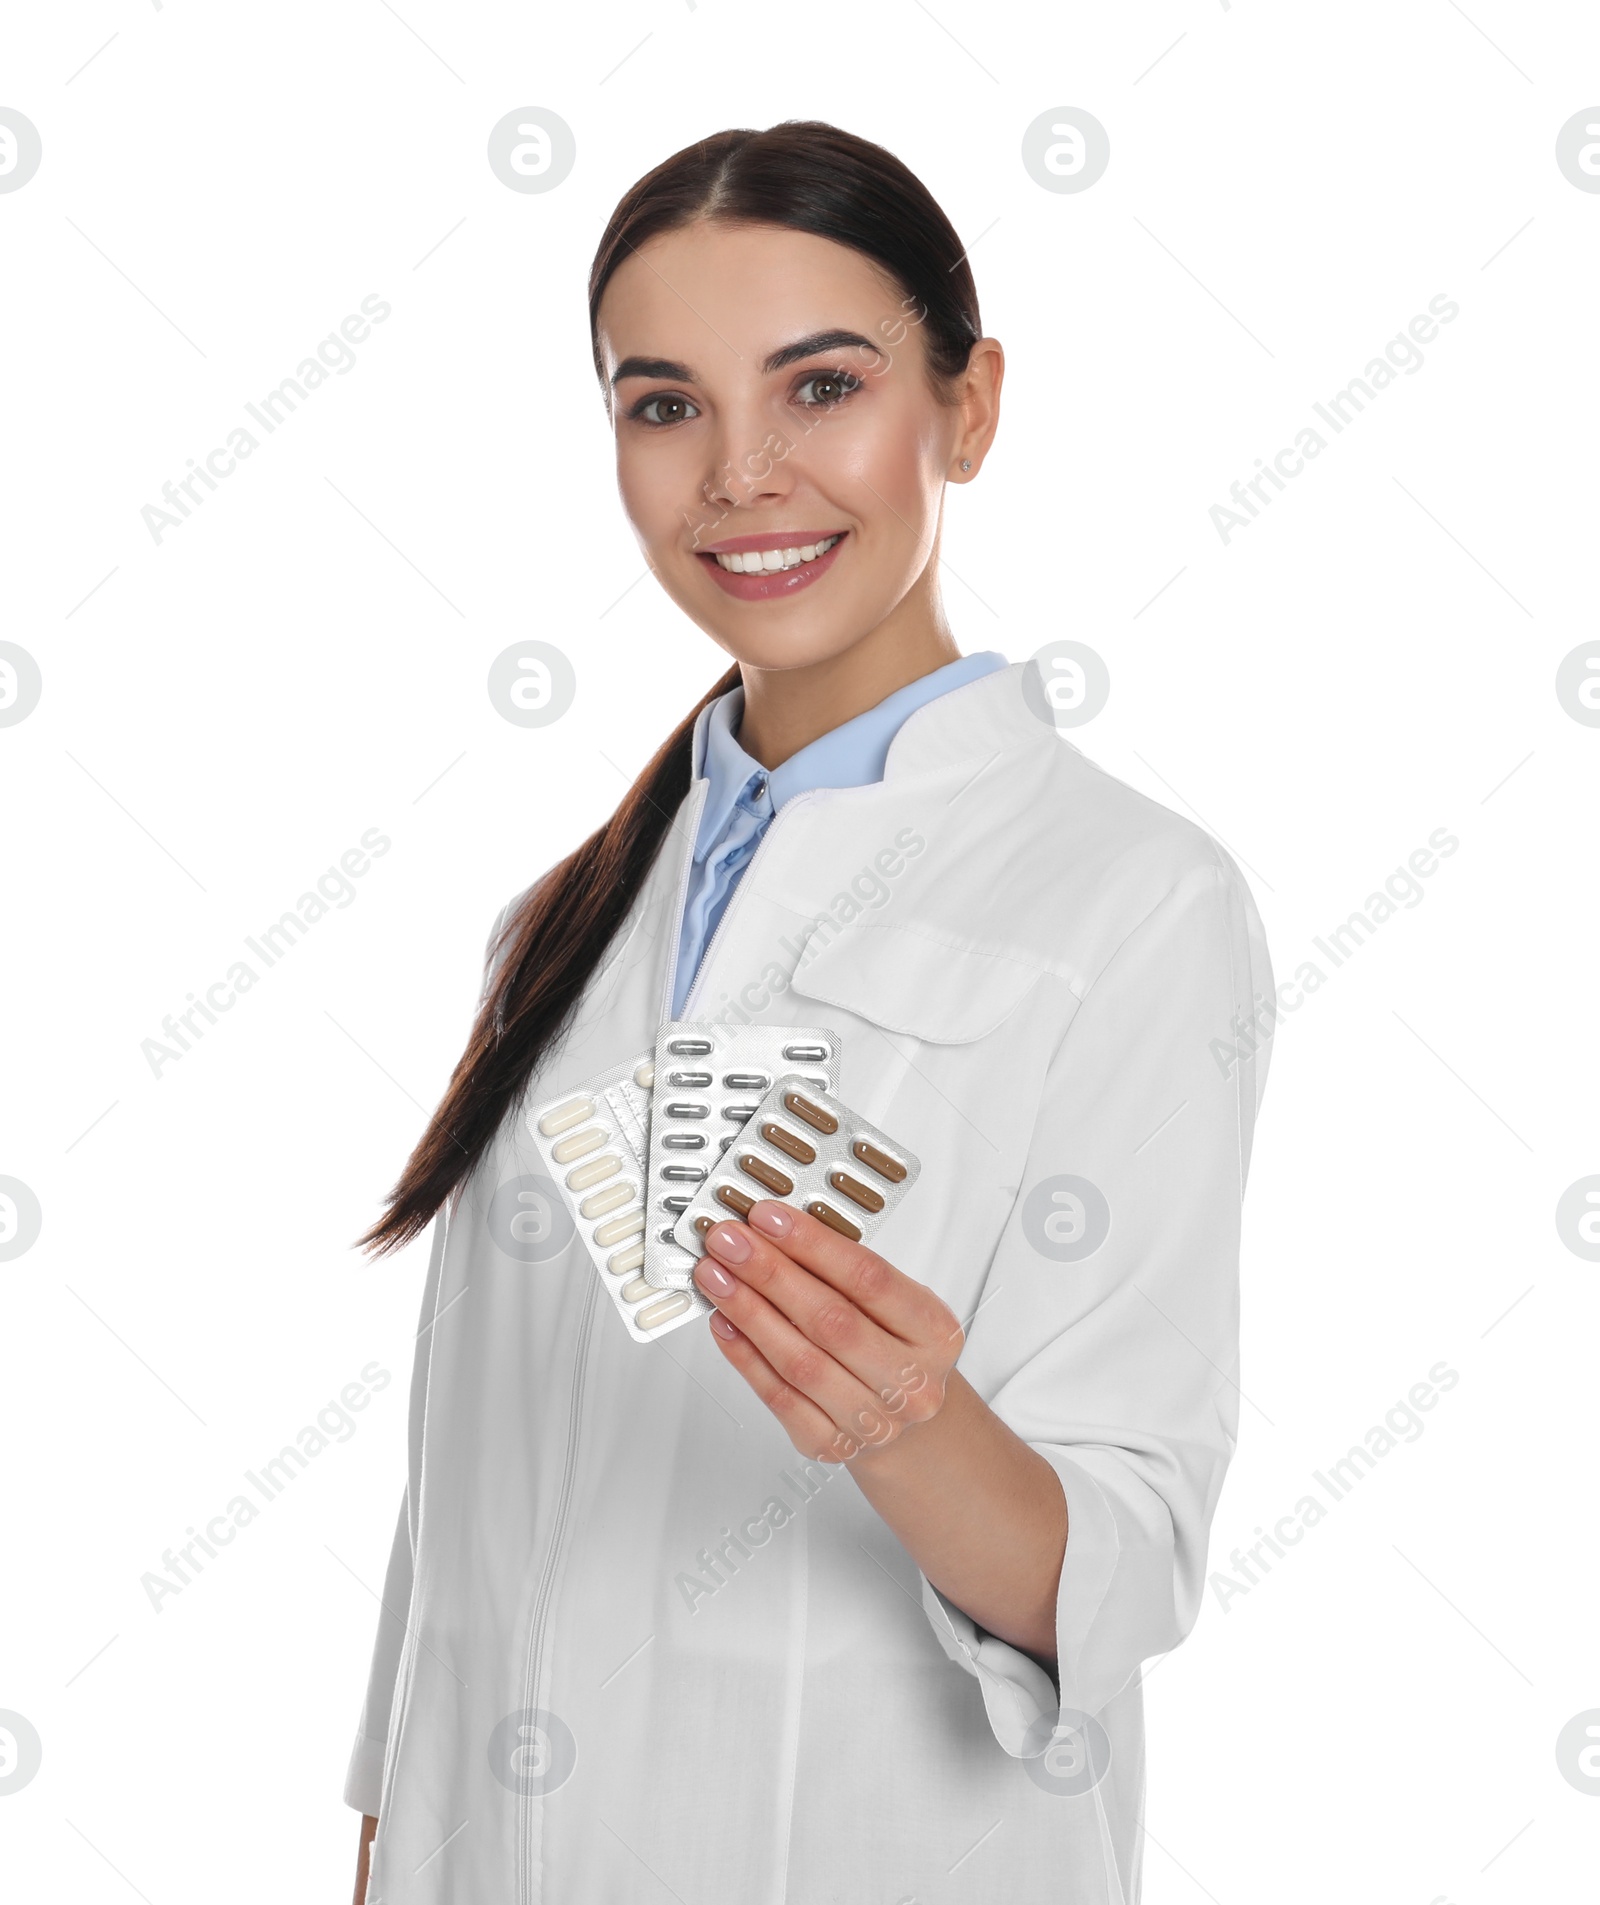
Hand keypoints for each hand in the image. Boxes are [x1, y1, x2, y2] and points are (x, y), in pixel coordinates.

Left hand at [693, 1200, 963, 1462]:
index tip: (768, 1217)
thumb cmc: (894, 1348)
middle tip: (729, 1241)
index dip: (812, 1244)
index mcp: (934, 1332)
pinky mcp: (830, 1444)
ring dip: (749, 1312)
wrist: (906, 1420)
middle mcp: (910, 1381)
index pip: (869, 1279)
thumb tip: (773, 1233)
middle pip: (830, 1320)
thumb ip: (843, 1271)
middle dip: (770, 1273)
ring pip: (799, 1361)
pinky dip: (744, 1356)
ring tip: (716, 1276)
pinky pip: (778, 1396)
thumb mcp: (895, 1303)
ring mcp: (872, 1421)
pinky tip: (724, 1323)